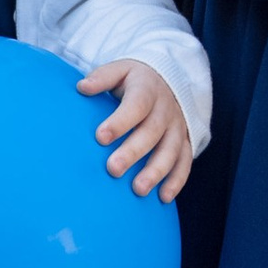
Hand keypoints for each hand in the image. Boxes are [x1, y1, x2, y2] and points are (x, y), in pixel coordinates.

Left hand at [78, 57, 192, 196]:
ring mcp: (177, 126)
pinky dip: (177, 180)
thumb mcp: (119, 70)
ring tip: (138, 189)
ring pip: (171, 150)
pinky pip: (185, 162)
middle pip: (152, 131)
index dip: (120, 121)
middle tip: (113, 169)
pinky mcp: (184, 141)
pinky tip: (163, 197)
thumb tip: (82, 87)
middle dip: (133, 151)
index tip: (100, 137)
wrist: (167, 80)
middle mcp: (166, 108)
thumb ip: (102, 78)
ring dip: (156, 171)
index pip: (136, 104)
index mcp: (147, 89)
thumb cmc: (134, 80)